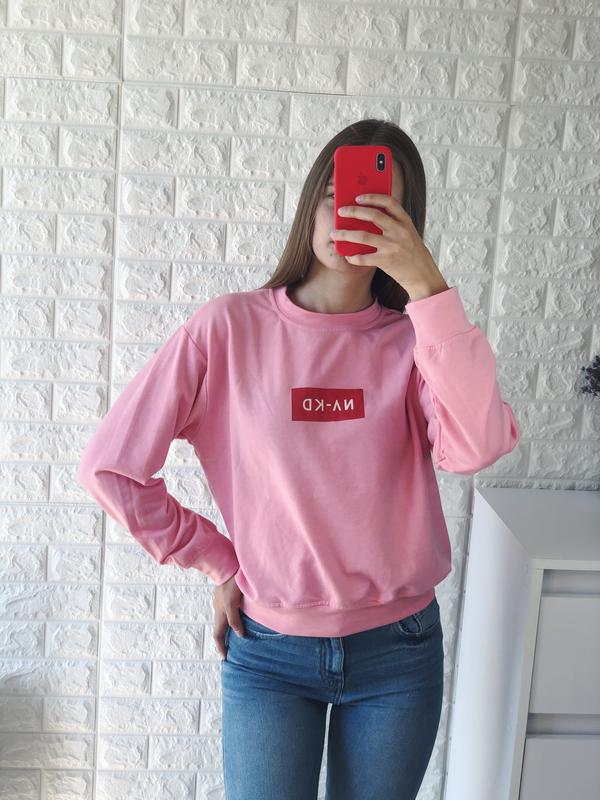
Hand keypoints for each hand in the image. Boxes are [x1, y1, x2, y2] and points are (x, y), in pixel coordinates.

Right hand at [213, 572, 244, 659]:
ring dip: (227, 631)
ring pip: (223, 621)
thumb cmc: (230, 584)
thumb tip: (240, 635)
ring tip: (233, 638)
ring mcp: (222, 603)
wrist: (227, 566)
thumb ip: (234, 619)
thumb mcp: (232, 603)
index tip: (225, 658)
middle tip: (229, 651)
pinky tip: (237, 619)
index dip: (221, 647)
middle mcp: (219, 610)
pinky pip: (228, 613)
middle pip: (220, 629)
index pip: (218, 635)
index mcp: (220, 613)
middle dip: (223, 641)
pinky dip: (231, 621)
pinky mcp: (226, 596)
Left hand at [331, 194, 448, 300]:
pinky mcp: (386, 261)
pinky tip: (348, 256)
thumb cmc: (412, 253)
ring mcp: (392, 246)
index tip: (358, 197)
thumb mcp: (408, 233)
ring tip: (334, 234)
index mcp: (405, 222)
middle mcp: (399, 231)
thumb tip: (366, 216)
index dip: (372, 197)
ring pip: (363, 236)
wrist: (423, 275)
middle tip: (341, 211)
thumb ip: (393, 223)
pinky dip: (353, 257)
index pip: (389, 202)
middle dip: (353, 211)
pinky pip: (364, 257)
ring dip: (345, 234)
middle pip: (373, 215)